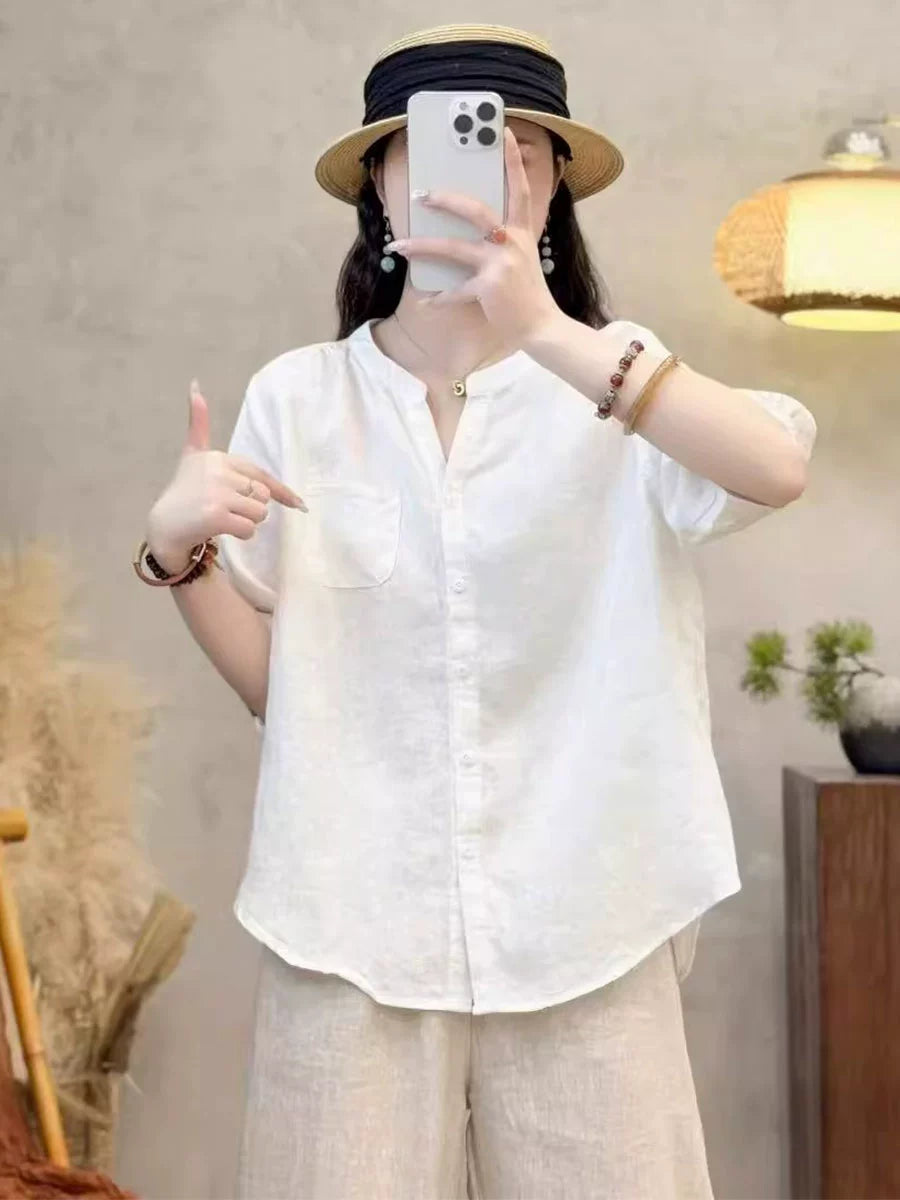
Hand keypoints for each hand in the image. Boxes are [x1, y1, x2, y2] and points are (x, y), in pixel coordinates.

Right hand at [146, 380, 305, 572]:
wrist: (162, 526)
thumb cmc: (183, 491)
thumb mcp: (192, 454)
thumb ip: (198, 424)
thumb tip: (195, 384)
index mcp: (218, 457)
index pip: (260, 474)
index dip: (280, 490)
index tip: (298, 503)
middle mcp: (219, 471)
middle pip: (262, 495)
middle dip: (252, 507)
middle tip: (228, 510)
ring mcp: (218, 493)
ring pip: (259, 513)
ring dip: (247, 522)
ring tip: (223, 519)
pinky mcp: (217, 515)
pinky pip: (249, 529)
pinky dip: (241, 535)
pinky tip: (221, 530)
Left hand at [385, 127, 560, 346]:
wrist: (542, 327)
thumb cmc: (527, 294)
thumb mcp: (520, 260)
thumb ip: (500, 243)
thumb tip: (464, 236)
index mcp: (521, 232)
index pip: (519, 189)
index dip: (513, 161)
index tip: (505, 132)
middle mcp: (511, 243)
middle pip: (475, 210)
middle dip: (445, 200)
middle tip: (421, 195)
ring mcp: (501, 264)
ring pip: (453, 249)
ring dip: (422, 247)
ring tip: (400, 246)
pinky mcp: (489, 287)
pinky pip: (455, 290)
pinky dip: (439, 298)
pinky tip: (426, 301)